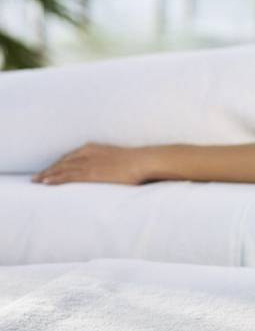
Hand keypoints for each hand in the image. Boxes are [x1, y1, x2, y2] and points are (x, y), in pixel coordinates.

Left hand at [32, 143, 154, 185]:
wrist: (143, 161)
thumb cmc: (136, 161)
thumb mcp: (119, 158)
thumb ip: (109, 162)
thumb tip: (110, 170)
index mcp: (93, 148)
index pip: (70, 156)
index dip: (58, 164)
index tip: (49, 170)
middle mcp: (87, 153)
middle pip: (62, 162)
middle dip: (49, 169)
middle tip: (36, 177)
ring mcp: (88, 163)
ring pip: (62, 169)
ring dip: (47, 175)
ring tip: (36, 181)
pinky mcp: (91, 173)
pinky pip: (68, 176)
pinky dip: (55, 178)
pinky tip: (47, 182)